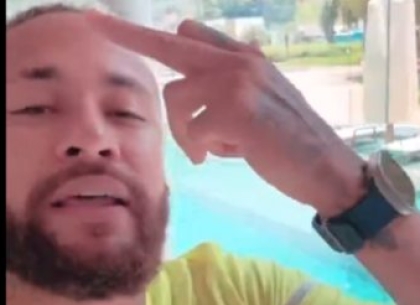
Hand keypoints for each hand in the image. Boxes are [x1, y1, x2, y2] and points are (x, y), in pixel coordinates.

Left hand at [89, 15, 365, 215]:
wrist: (328, 169)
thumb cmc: (291, 143)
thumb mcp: (261, 106)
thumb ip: (225, 89)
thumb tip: (185, 80)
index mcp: (246, 59)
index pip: (192, 35)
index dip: (158, 34)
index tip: (116, 20)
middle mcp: (240, 61)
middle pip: (169, 44)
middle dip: (127, 33)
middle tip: (91, 21)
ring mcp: (238, 81)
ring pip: (176, 99)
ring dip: (183, 132)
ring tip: (206, 152)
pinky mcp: (235, 110)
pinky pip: (192, 131)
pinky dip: (200, 150)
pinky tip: (219, 158)